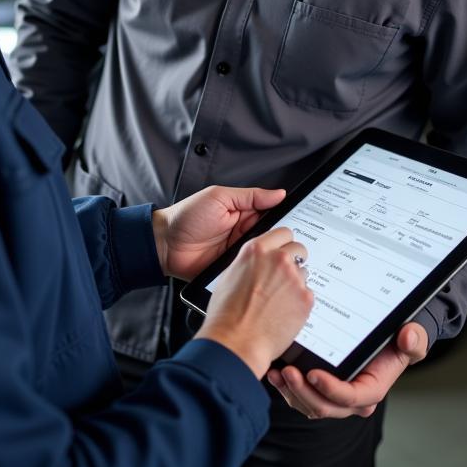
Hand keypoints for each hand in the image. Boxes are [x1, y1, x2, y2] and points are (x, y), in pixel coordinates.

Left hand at [152, 185, 287, 280]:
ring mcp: (239, 253)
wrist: (164, 245)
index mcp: (244, 214)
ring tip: (282, 260)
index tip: (301, 223)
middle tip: (293, 244)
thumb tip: (279, 193)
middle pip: (273, 239)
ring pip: (264, 257)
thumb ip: (250, 196)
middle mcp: (245, 234)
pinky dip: (257, 273)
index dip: (287, 220)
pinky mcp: (232, 270)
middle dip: (282, 242)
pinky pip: (250, 272)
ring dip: (270, 259)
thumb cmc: (187, 216)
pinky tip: (264, 273)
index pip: (274, 216)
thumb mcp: (219, 198)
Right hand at [196, 226, 314, 378]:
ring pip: (303, 273)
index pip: (283, 232)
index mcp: (257, 250)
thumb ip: (250, 262)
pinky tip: (284, 312)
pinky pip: (308, 293)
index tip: (283, 250)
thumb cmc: (226, 314)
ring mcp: (294, 279)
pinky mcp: (305, 299)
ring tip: (278, 300)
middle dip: (293, 260)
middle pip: (298, 249)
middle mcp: (278, 259)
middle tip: (283, 277)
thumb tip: (260, 261)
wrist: (236, 343)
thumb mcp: (230, 276)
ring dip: (295, 282)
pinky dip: (299, 302)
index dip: (283, 243)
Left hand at [267, 321, 428, 419]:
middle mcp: (351, 398)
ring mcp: (333, 395)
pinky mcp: (319, 387)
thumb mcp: (413, 337)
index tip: (312, 373)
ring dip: (290, 392)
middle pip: (324, 406)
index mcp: (371, 389)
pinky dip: (285, 387)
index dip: (330, 390)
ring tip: (277, 373)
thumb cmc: (398, 341)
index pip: (350, 398)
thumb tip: (407, 337)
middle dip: (303, 392)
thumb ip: (414, 340)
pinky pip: (300, 395)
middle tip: (288, 372)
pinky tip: (274, 373)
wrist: (387, 339)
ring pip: (308, 404)